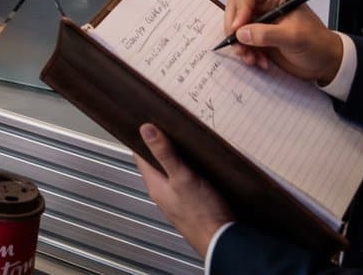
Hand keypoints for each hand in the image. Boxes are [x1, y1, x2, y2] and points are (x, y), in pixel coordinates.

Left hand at [134, 124, 231, 256]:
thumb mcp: (183, 177)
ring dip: (175, 158)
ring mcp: (176, 199)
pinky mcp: (191, 204)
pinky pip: (184, 182)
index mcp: (155, 185)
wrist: (221, 240)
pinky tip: (199, 166)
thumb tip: (146, 130)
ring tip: (183, 142)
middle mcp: (163, 193)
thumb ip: (164, 154)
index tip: (146, 121)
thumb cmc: (202, 213)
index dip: (142, 138)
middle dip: (160, 146)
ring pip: (171, 173)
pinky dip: (188, 170)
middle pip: (156, 163)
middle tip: (167, 127)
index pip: (141, 156)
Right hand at [223, 0, 345, 82]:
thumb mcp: (293, 37)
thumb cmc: (316, 45)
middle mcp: (266, 5)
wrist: (326, 64)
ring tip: (251, 59)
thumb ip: (266, 34)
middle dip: (235, 29)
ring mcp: (261, 21)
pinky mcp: (260, 37)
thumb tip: (240, 33)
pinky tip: (259, 62)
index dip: (239, 9)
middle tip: (238, 45)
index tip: (238, 29)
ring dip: (240, 44)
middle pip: (236, 8)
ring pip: (237, 26)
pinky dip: (246, 52)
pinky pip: (243, 41)